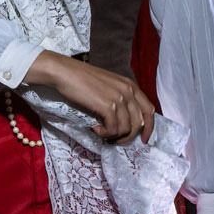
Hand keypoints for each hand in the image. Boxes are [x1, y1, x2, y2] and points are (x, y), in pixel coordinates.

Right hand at [26, 50, 155, 143]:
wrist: (65, 73)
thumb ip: (119, 98)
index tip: (143, 139)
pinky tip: (95, 129)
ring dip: (114, 136)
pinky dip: (105, 134)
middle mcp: (128, 92)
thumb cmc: (81, 80)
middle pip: (139, 123)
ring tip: (101, 133)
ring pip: (126, 129)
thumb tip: (123, 119)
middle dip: (128, 136)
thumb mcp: (107, 86)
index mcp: (130, 86)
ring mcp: (119, 99)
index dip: (148, 127)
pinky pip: (113, 129)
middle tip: (114, 140)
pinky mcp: (108, 106)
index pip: (149, 110)